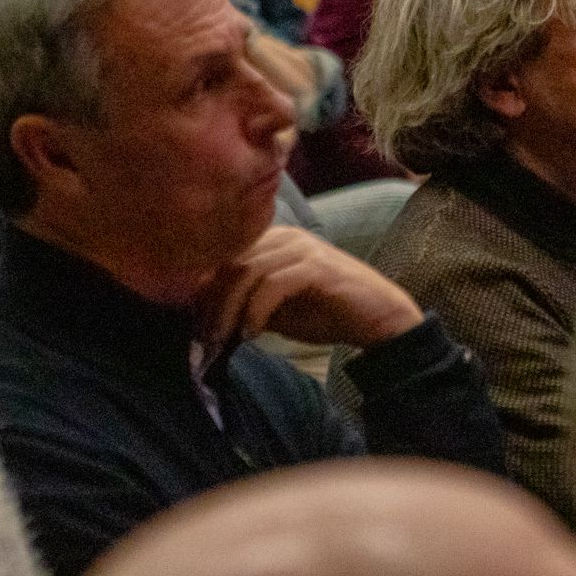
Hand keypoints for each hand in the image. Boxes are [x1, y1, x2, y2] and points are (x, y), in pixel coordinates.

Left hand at [200, 226, 421, 353]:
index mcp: (275, 240)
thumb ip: (246, 303)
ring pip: (248, 271)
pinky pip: (274, 284)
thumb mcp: (277, 310)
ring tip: (225, 338)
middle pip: (231, 263)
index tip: (196, 326)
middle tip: (206, 338)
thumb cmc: (328, 313)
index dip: (204, 291)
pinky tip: (253, 333)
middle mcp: (287, 237)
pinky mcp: (318, 267)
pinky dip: (256, 310)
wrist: (379, 318)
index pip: (225, 258)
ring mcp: (304, 249)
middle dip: (213, 303)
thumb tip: (206, 314)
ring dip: (230, 309)